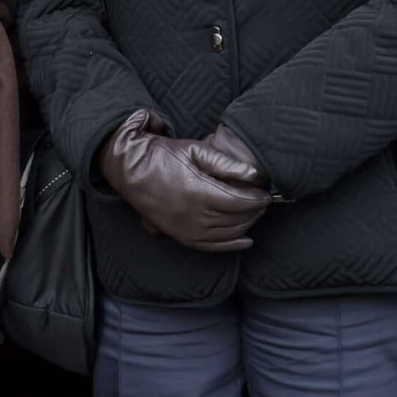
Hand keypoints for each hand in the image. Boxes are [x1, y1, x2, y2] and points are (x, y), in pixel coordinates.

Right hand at [98, 110, 271, 252]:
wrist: (130, 169)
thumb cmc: (163, 155)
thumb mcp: (194, 150)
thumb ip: (226, 163)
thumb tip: (256, 174)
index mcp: (197, 191)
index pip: (238, 201)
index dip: (256, 198)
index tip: (266, 191)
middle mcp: (193, 215)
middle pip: (236, 218)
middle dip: (254, 210)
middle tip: (264, 199)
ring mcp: (186, 229)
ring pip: (227, 233)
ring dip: (246, 224)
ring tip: (255, 212)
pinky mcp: (180, 236)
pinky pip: (211, 246)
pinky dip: (231, 245)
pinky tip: (246, 240)